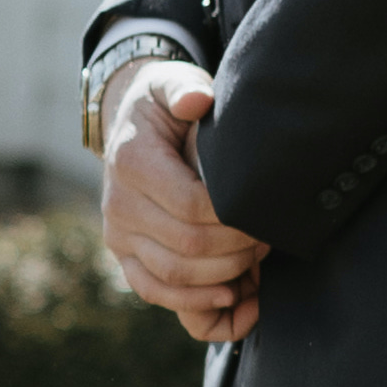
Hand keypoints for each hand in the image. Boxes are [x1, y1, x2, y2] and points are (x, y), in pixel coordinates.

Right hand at [99, 62, 268, 345]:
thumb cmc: (164, 106)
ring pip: (173, 274)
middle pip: (186, 245)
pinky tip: (230, 297)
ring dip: (223, 276)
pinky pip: (153, 291)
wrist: (130, 127)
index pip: (190, 205)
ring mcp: (118, 234)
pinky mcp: (124, 255)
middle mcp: (117, 203)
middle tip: (268, 239)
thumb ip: (185, 89)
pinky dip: (193, 301)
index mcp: (131, 162)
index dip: (233, 218)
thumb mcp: (171, 84)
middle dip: (236, 249)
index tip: (264, 213)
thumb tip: (197, 102)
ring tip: (255, 263)